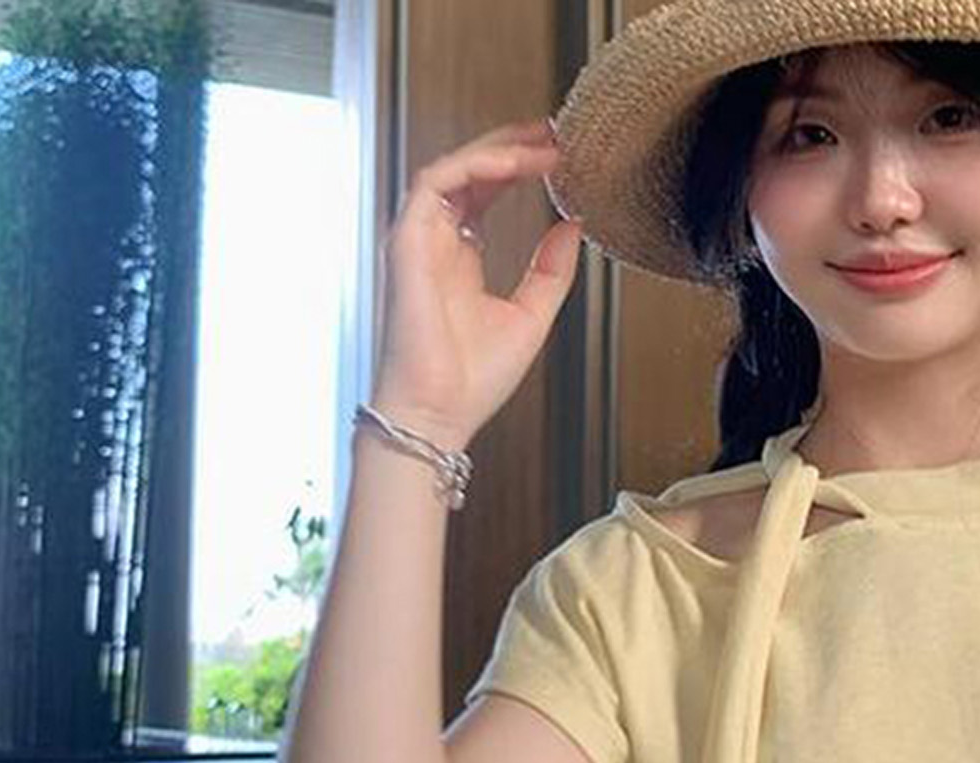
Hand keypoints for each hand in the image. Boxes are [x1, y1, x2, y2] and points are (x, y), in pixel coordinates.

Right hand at [371, 117, 583, 451]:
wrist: (440, 413)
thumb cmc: (475, 380)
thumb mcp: (532, 315)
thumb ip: (551, 269)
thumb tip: (573, 224)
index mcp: (460, 258)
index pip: (486, 193)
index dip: (520, 167)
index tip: (560, 156)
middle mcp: (435, 242)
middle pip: (470, 172)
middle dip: (513, 145)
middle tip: (556, 132)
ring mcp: (417, 238)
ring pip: (454, 168)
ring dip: (499, 150)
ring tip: (544, 144)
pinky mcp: (406, 240)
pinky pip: (436, 182)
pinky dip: (475, 167)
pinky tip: (514, 165)